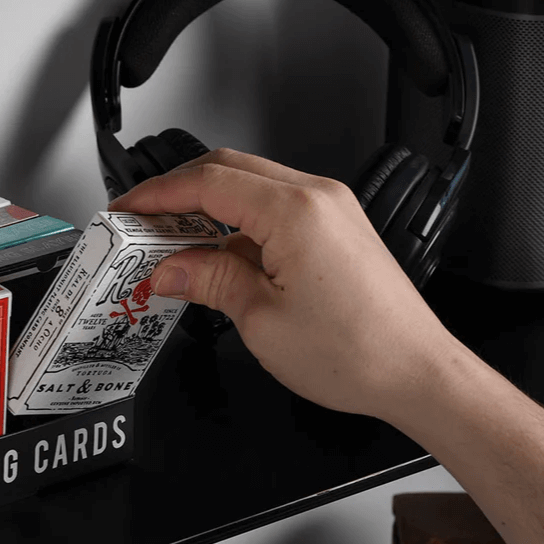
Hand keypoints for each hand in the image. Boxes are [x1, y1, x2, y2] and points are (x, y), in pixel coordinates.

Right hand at [108, 148, 461, 423]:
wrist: (417, 372)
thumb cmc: (358, 352)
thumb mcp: (260, 318)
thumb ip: (208, 281)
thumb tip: (168, 269)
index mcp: (295, 212)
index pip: (206, 182)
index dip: (156, 195)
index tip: (126, 211)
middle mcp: (317, 198)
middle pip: (227, 170)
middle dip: (176, 193)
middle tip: (140, 225)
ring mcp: (331, 210)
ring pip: (250, 186)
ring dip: (206, 207)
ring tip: (171, 245)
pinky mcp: (336, 228)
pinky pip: (274, 208)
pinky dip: (236, 222)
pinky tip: (214, 254)